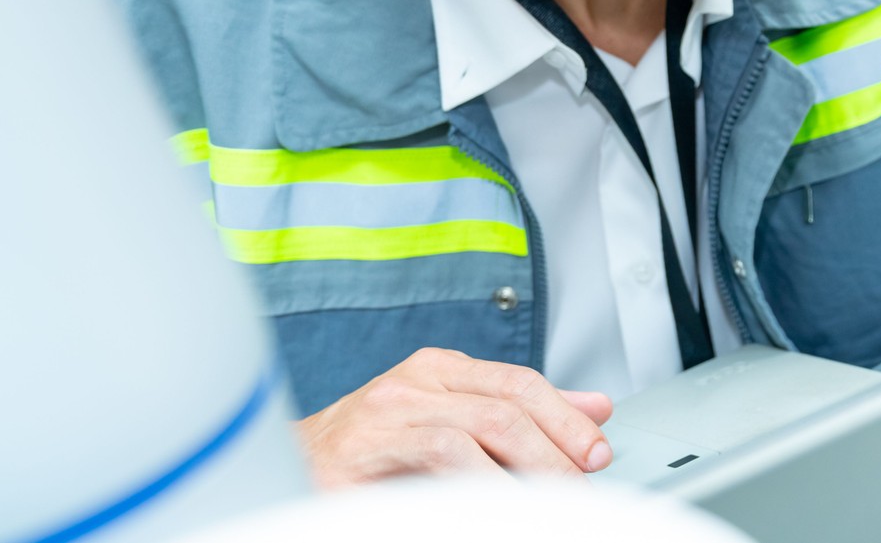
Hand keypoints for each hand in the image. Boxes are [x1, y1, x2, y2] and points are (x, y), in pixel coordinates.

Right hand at [295, 347, 615, 487]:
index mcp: (438, 369)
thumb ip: (520, 414)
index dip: (566, 418)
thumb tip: (595, 410)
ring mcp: (383, 418)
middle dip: (555, 450)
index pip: (520, 383)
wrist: (282, 471)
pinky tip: (495, 510)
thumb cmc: (371, 452)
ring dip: (524, 474)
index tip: (598, 454)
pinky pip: (435, 465)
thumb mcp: (450, 419)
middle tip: (579, 488)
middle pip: (506, 407)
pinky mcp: (356, 458)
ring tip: (547, 504)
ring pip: (476, 434)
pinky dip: (477, 490)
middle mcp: (412, 384)